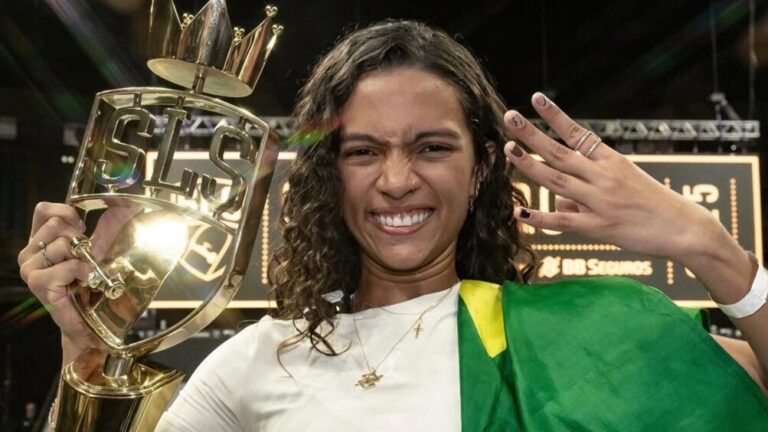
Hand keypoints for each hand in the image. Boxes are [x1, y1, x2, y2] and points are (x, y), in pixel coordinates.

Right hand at [17, 202, 101, 363]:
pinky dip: (83, 271)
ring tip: (83, 273)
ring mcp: (29, 268)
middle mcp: (29, 253)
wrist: (89, 320)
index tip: (82, 229)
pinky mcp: (37, 283)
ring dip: (82, 257)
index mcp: (38, 241)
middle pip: (56, 224)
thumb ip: (108, 226)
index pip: (43, 210)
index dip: (67, 213)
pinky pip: (67, 265)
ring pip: (62, 243)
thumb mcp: (100, 248)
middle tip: (84, 258)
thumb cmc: (92, 285)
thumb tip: (128, 205)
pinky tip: (83, 281)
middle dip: (79, 239)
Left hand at [502, 92, 731, 267]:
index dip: (554, 116)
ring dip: (530, 165)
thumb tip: (556, 202)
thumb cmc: (653, 204)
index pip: (577, 133)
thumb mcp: (623, 184)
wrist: (685, 228)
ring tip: (508, 150)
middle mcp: (603, 176)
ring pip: (557, 181)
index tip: (535, 98)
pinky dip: (541, 218)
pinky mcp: (600, 227)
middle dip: (532, 134)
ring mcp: (600, 201)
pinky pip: (564, 221)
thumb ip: (586, 189)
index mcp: (610, 160)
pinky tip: (520, 213)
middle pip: (560, 152)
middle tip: (509, 117)